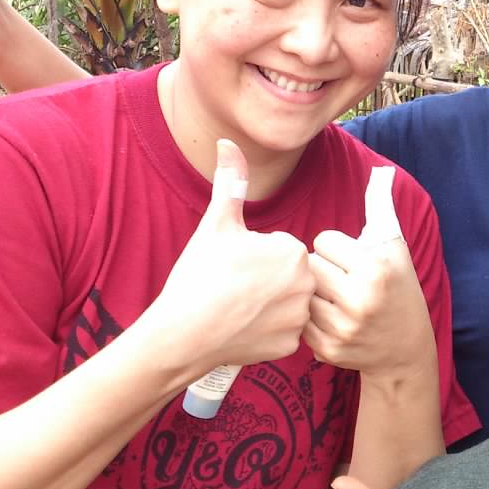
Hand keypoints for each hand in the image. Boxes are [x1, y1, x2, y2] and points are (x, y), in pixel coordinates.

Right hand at [149, 139, 317, 377]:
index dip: (256, 255)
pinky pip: (284, 332)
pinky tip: (243, 328)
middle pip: (289, 276)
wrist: (182, 333)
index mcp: (294, 252)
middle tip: (234, 288)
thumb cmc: (199, 275)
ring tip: (238, 307)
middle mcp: (306, 285)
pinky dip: (266, 331)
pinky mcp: (291, 346)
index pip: (281, 248)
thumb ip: (230, 182)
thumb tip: (227, 142)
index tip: (234, 266)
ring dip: (269, 304)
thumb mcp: (216, 224)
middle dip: (267, 279)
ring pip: (288, 303)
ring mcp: (300, 318)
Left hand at [304, 167, 435, 377]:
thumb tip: (382, 170)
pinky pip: (299, 321)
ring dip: (314, 293)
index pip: (323, 240)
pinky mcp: (328, 350)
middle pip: (309, 265)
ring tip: (336, 299)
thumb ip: (381, 206)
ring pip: (301, 292)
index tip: (352, 259)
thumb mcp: (394, 245)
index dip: (336, 248)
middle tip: (341, 279)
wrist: (405, 348)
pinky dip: (311, 319)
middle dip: (323, 269)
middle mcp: (360, 299)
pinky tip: (332, 319)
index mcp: (375, 268)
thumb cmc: (398, 286)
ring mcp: (343, 328)